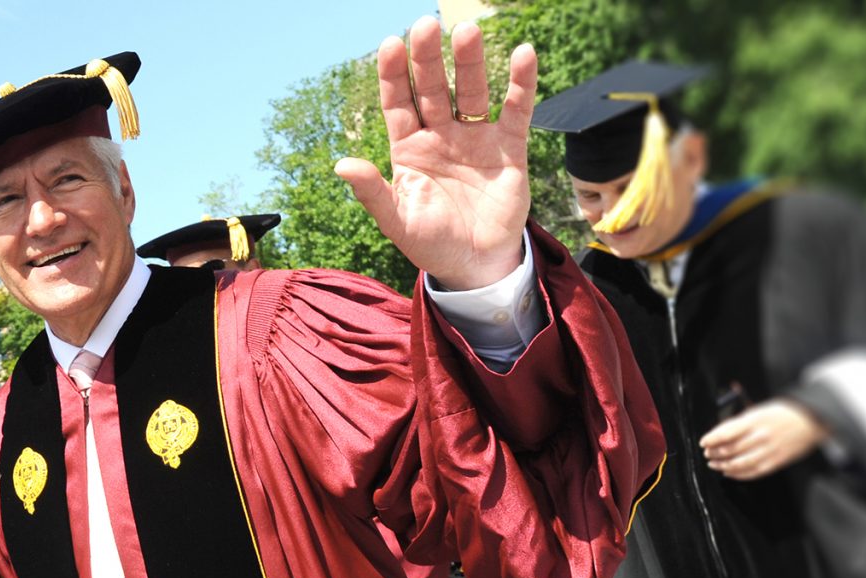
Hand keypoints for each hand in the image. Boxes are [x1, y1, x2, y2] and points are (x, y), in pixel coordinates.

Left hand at [336, 17, 536, 290]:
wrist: (476, 266)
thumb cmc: (431, 243)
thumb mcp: (397, 221)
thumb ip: (372, 193)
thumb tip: (341, 164)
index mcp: (409, 148)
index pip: (398, 102)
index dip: (394, 75)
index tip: (391, 44)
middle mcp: (441, 135)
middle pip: (434, 88)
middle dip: (429, 58)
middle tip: (428, 25)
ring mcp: (476, 138)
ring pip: (471, 92)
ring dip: (470, 62)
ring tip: (467, 31)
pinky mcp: (510, 148)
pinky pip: (516, 110)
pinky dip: (521, 83)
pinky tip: (524, 53)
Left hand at [700, 399, 828, 480]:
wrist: (811, 419)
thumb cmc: (782, 413)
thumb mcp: (758, 410)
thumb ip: (739, 423)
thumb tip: (719, 434)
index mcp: (755, 421)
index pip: (727, 432)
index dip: (712, 439)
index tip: (703, 443)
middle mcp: (761, 436)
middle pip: (731, 450)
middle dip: (715, 454)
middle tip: (708, 454)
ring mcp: (770, 450)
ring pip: (740, 464)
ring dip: (724, 466)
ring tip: (715, 465)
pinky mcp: (777, 461)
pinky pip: (754, 472)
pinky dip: (739, 474)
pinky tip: (730, 473)